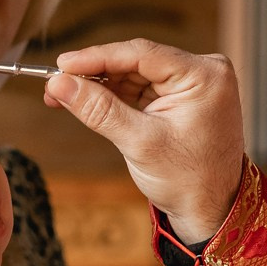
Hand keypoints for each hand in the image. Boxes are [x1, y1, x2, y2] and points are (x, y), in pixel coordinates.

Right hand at [44, 40, 245, 242]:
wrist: (211, 211)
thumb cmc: (188, 181)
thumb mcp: (140, 143)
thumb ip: (99, 109)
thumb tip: (59, 84)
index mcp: (205, 75)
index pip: (142, 53)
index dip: (97, 57)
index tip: (61, 64)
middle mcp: (203, 72)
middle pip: (136, 62)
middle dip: (94, 73)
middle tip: (55, 85)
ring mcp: (193, 85)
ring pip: (135, 74)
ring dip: (100, 85)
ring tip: (62, 95)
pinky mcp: (181, 98)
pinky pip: (141, 89)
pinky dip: (114, 96)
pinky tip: (86, 101)